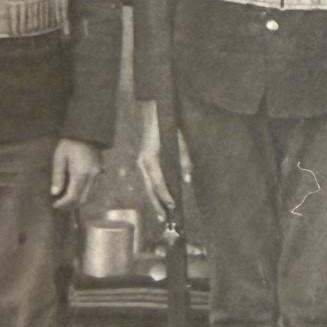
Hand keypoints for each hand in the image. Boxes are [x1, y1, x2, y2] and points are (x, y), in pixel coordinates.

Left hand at [50, 139, 101, 211]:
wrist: (87, 130)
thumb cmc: (70, 143)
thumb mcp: (60, 157)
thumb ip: (57, 176)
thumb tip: (54, 193)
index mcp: (81, 173)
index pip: (73, 195)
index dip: (63, 203)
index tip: (54, 205)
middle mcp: (92, 175)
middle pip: (83, 198)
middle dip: (71, 204)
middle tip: (59, 204)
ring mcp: (98, 172)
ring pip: (89, 193)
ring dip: (77, 198)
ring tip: (65, 196)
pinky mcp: (101, 169)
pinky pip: (92, 185)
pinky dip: (84, 190)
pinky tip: (75, 187)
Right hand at [136, 100, 192, 218]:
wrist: (150, 107)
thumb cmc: (166, 121)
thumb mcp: (178, 139)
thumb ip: (183, 158)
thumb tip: (187, 179)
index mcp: (151, 158)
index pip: (158, 183)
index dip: (165, 196)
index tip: (173, 205)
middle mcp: (142, 162)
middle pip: (149, 189)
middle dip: (156, 204)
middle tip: (163, 219)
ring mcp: (139, 160)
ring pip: (146, 185)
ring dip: (153, 199)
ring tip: (160, 212)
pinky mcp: (141, 158)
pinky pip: (146, 178)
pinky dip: (151, 189)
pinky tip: (156, 196)